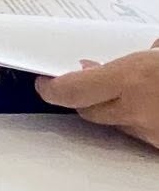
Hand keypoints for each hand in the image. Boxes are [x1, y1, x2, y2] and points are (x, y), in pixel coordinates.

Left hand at [37, 47, 158, 147]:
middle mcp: (136, 112)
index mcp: (129, 80)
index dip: (52, 89)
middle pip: (89, 111)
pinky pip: (140, 136)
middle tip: (86, 81)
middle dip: (83, 97)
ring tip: (132, 92)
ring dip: (113, 111)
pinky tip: (150, 108)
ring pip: (116, 125)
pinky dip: (139, 123)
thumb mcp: (157, 53)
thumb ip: (126, 60)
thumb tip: (96, 67)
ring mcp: (151, 135)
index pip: (72, 91)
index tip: (43, 83)